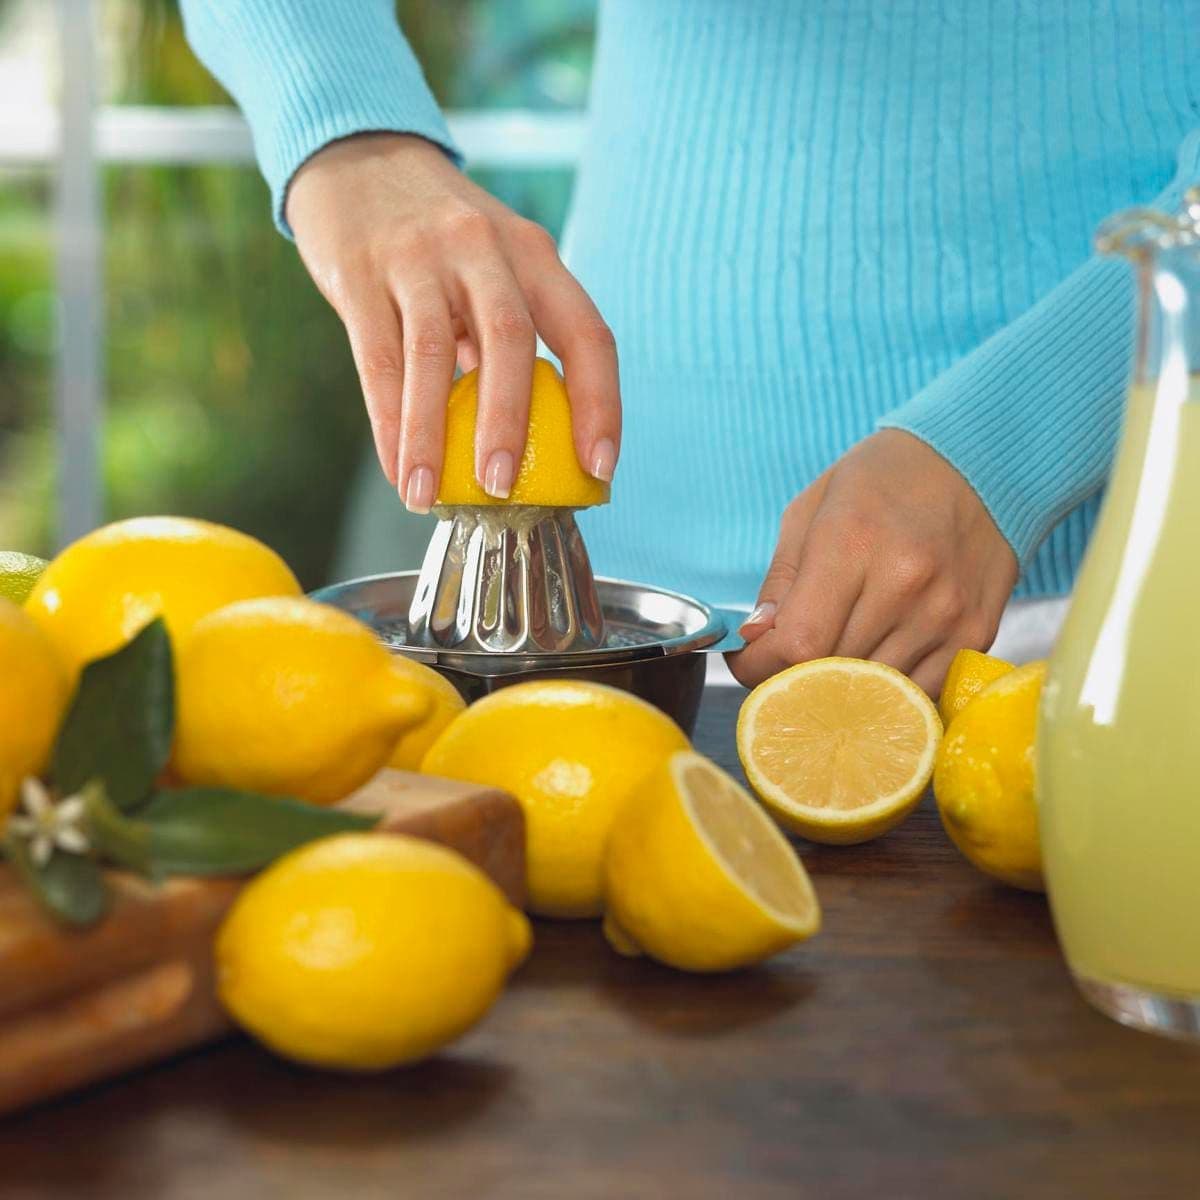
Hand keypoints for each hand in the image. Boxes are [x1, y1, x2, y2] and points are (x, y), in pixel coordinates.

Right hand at [286, 133, 620, 510]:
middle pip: (511, 340)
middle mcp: (483, 247)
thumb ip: (512, 333)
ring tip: (427, 497)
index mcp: (533, 253)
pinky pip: (378, 358)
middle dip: (510, 423)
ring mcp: (419, 256)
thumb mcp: (495, 264)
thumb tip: (535, 440)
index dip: (601, 403)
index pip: (587, 331)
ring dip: (433, 436)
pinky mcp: (360, 271)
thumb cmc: (440, 238)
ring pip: (433, 355)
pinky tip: (397, 468)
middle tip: (503, 488)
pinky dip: (388, 421)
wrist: (357, 156)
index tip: (601, 466)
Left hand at [727, 430, 1018, 694]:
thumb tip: (756, 640)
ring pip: (876, 692)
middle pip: (833, 673)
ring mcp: (946, 613)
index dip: (762, 666)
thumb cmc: (881, 481)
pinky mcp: (977, 633)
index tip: (749, 663)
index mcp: (851, 543)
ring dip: (843, 689)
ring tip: (829, 664)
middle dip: (794, 678)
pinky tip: (876, 666)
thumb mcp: (811, 510)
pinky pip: (920, 693)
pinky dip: (890, 692)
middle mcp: (904, 583)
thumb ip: (781, 582)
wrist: (978, 460)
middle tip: (783, 665)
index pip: (798, 643)